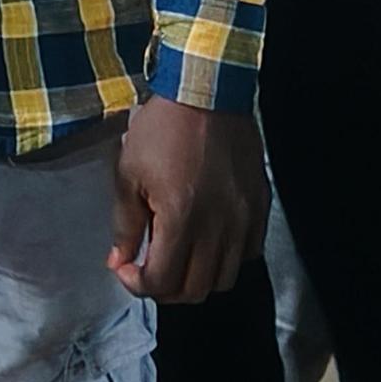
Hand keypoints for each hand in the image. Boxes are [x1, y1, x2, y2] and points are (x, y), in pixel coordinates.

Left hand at [110, 96, 267, 302]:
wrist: (207, 91)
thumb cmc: (162, 128)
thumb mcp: (129, 172)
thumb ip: (125, 224)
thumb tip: (120, 260)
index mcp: (182, 220)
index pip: (162, 281)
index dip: (137, 284)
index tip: (125, 267)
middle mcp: (218, 229)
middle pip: (195, 290)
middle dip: (165, 288)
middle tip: (148, 267)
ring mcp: (244, 220)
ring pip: (225, 279)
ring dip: (197, 279)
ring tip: (178, 258)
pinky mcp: (260, 207)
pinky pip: (249, 254)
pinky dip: (226, 260)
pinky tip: (208, 242)